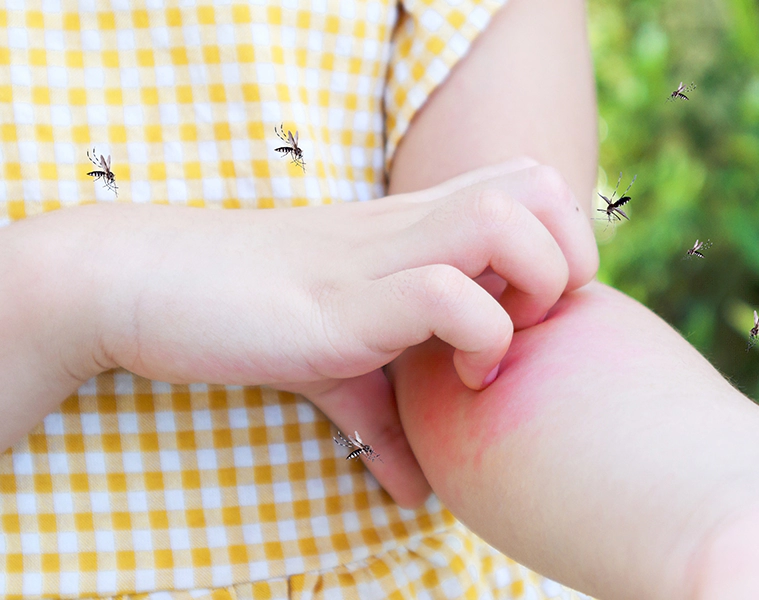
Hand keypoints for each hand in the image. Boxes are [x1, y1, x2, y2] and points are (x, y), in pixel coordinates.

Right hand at [60, 158, 594, 504]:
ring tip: (494, 353)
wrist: (143, 280)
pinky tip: (453, 377)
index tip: (535, 313)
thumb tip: (416, 493)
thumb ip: (386, 418)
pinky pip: (443, 292)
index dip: (563, 244)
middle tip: (533, 326)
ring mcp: (378, 257)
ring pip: (505, 219)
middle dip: (568, 260)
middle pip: (542, 188)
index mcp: (417, 226)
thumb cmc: (248, 312)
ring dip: (530, 287)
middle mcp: (410, 226)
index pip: (534, 186)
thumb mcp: (337, 365)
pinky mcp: (344, 300)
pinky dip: (474, 335)